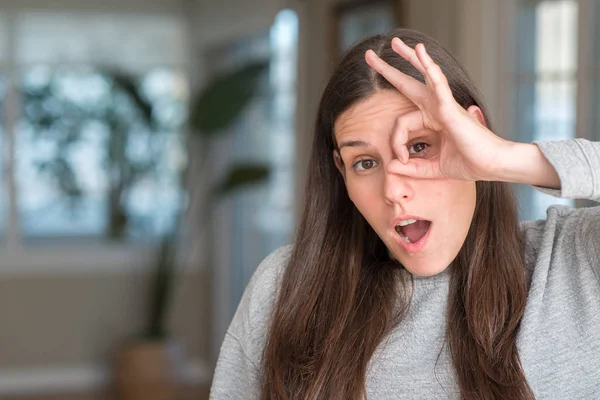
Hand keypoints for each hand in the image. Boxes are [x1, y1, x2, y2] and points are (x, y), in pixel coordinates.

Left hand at [365, 37, 512, 181]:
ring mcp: (445, 105)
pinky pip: (438, 85)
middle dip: (390, 70)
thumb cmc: (469, 163)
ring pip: (424, 76)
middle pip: (409, 84)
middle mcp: (437, 108)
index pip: (401, 124)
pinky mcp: (452, 108)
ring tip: (395, 42)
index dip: (396, 143)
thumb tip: (390, 167)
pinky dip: (430, 69)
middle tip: (370, 56)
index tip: (400, 160)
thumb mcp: (433, 169)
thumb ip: (412, 168)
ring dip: (410, 58)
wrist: (492, 166)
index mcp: (433, 120)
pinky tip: (421, 53)